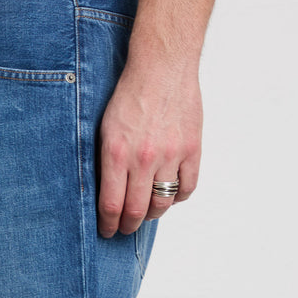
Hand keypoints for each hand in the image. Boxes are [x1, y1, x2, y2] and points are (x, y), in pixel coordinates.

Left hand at [97, 61, 201, 236]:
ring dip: (153, 214)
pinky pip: (187, 188)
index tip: (108, 231)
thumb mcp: (105, 127)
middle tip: (126, 228)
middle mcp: (143, 158)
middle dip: (129, 225)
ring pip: (162, 203)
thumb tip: (106, 194)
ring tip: (147, 212)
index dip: (109, 224)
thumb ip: (106, 161)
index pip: (111, 204)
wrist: (163, 66)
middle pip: (137, 210)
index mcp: (117, 152)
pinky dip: (178, 197)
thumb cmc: (130, 94)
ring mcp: (170, 155)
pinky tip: (170, 193)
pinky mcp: (191, 149)